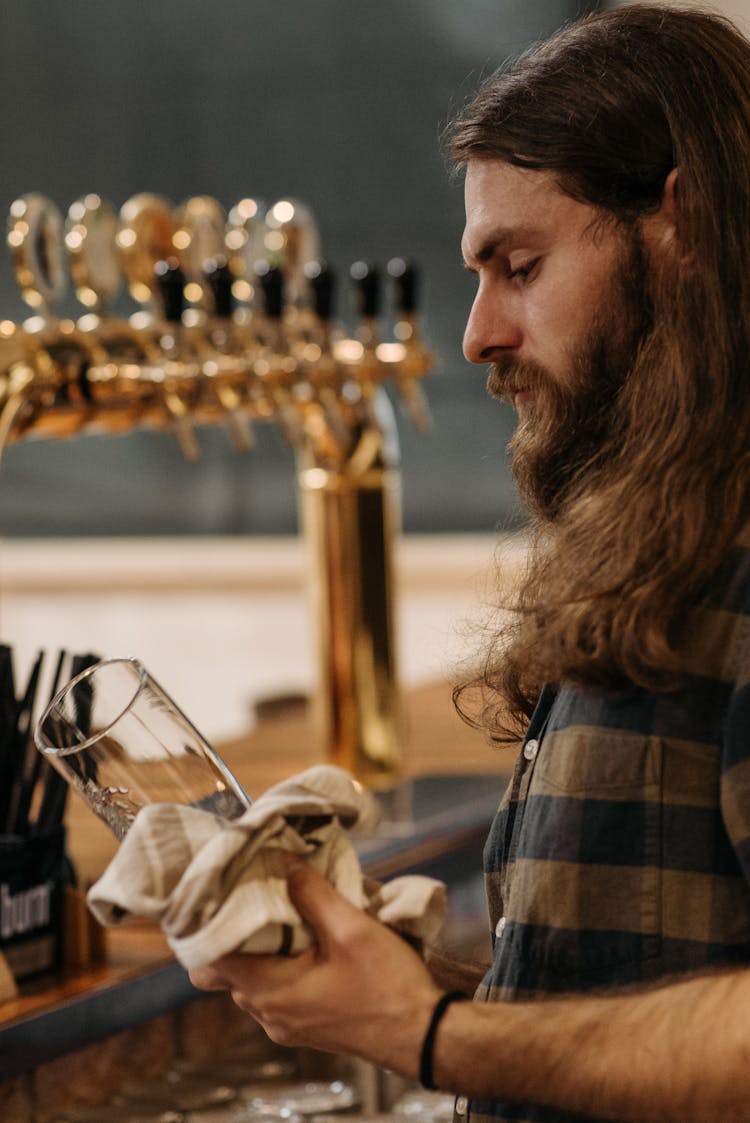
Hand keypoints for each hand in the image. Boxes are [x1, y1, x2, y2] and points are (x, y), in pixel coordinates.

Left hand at [189, 857, 441, 1075]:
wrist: (423, 1035)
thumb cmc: (388, 986)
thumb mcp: (351, 928)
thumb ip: (311, 893)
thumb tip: (283, 861)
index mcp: (270, 990)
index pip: (211, 957)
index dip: (210, 922)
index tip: (222, 891)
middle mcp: (269, 1013)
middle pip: (226, 970)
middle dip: (234, 932)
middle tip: (251, 895)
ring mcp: (286, 1024)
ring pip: (250, 981)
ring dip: (260, 949)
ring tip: (281, 912)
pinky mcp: (305, 1026)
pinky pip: (274, 992)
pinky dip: (278, 965)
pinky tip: (305, 941)